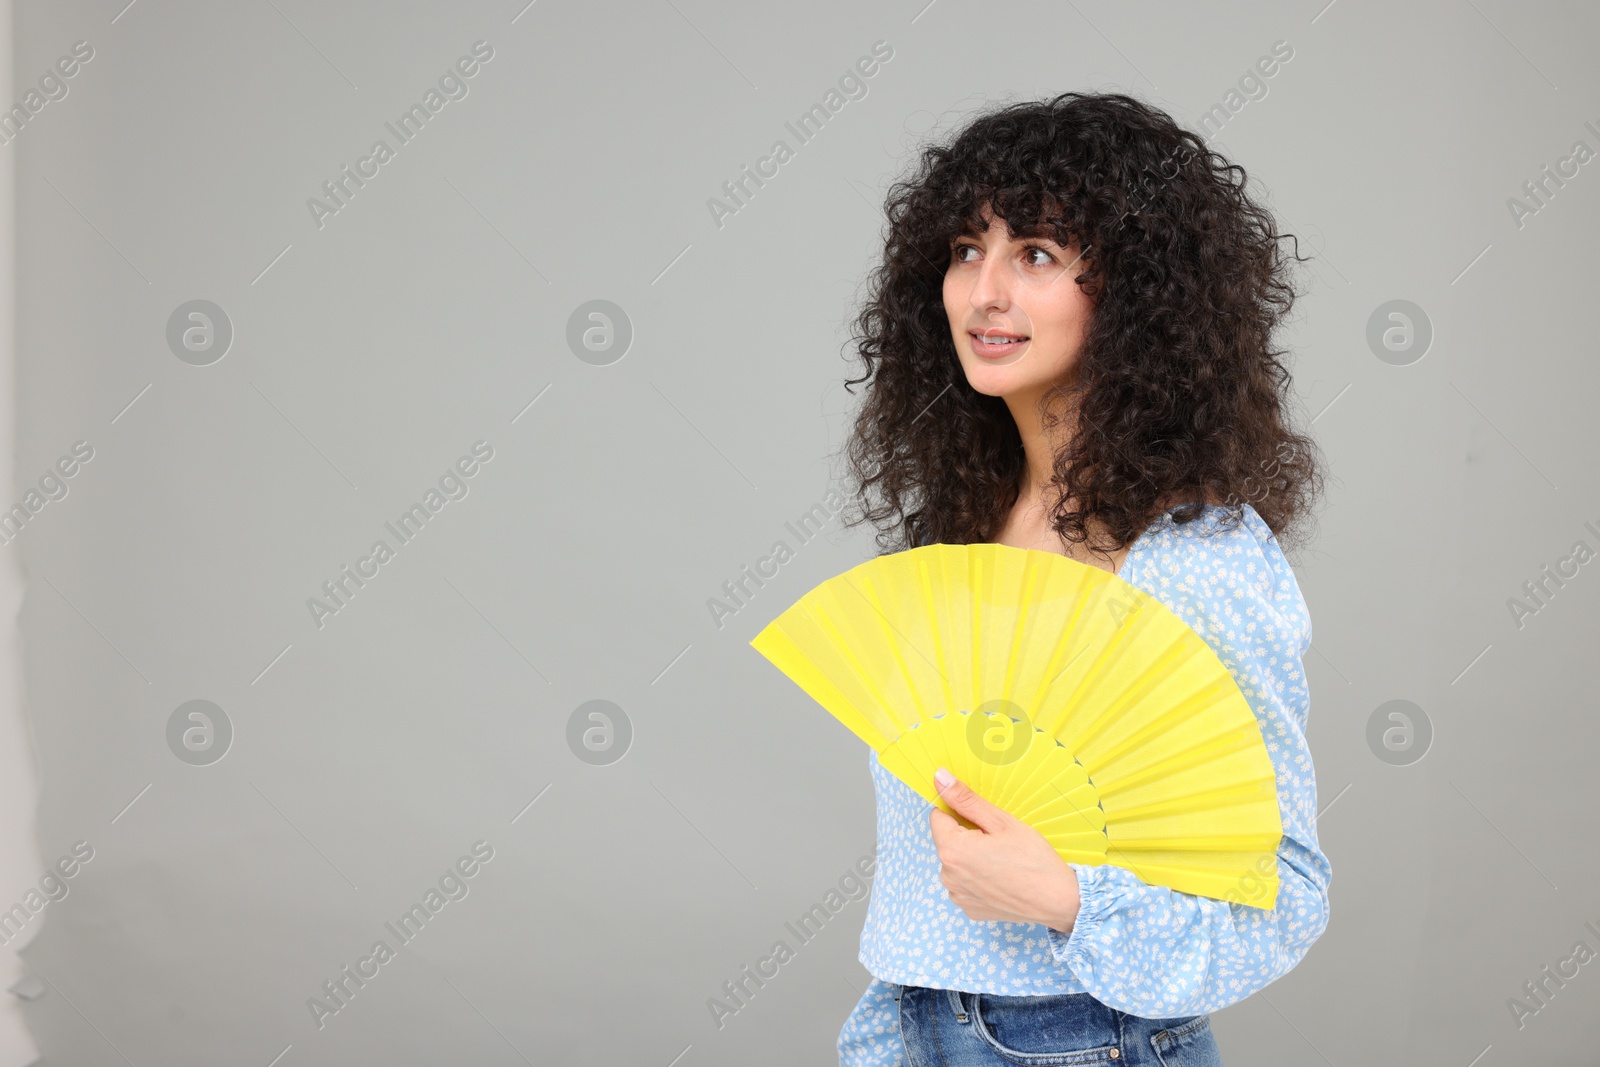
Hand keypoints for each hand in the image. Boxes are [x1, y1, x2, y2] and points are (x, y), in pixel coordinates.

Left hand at [929, 767, 1081, 932]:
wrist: (1059, 901)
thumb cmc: (1033, 859)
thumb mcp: (1001, 822)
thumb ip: (965, 799)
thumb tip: (939, 778)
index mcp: (952, 850)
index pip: (938, 817)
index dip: (960, 813)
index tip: (983, 821)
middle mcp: (947, 876)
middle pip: (948, 841)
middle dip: (967, 836)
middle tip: (999, 842)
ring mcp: (958, 895)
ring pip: (957, 863)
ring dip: (972, 858)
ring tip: (1002, 861)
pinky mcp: (969, 909)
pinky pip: (966, 885)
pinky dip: (979, 879)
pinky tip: (1002, 880)